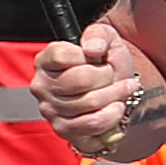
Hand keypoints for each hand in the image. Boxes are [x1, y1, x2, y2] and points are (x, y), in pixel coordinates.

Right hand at [36, 25, 165, 157]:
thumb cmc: (108, 63)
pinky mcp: (64, 130)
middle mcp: (42, 86)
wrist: (118, 89)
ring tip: (123, 89)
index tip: (97, 57)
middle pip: (80, 80)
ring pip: (89, 103)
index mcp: (46, 60)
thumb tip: (91, 48)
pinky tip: (117, 107)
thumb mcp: (107, 39)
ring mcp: (50, 110)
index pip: (61, 56)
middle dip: (107, 76)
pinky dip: (112, 115)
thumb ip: (98, 35)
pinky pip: (92, 124)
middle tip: (115, 75)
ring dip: (115, 95)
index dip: (86, 56)